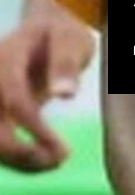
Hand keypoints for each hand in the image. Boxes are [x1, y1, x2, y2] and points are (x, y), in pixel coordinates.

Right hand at [0, 0, 92, 171]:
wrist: (42, 32)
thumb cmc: (59, 34)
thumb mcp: (69, 39)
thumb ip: (65, 63)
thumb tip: (65, 95)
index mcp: (5, 59)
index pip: (13, 98)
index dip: (34, 126)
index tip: (62, 148)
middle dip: (21, 152)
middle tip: (61, 158)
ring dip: (19, 161)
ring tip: (58, 161)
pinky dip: (18, 160)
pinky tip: (46, 161)